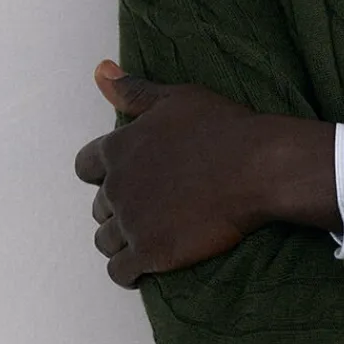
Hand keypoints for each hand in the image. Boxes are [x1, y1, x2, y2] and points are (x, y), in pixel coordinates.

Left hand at [74, 62, 270, 288]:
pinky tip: (144, 268)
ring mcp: (131, 222)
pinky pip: (120, 271)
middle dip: (118, 208)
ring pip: (105, 240)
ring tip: (149, 238)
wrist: (258, 168)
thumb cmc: (223, 128)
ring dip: (121, 241)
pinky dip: (127, 272)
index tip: (128, 178)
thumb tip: (100, 71)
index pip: (85, 167)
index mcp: (118, 148)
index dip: (103, 174)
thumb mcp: (176, 98)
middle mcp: (117, 186)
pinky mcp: (150, 252)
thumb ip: (134, 91)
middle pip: (99, 206)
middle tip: (151, 209)